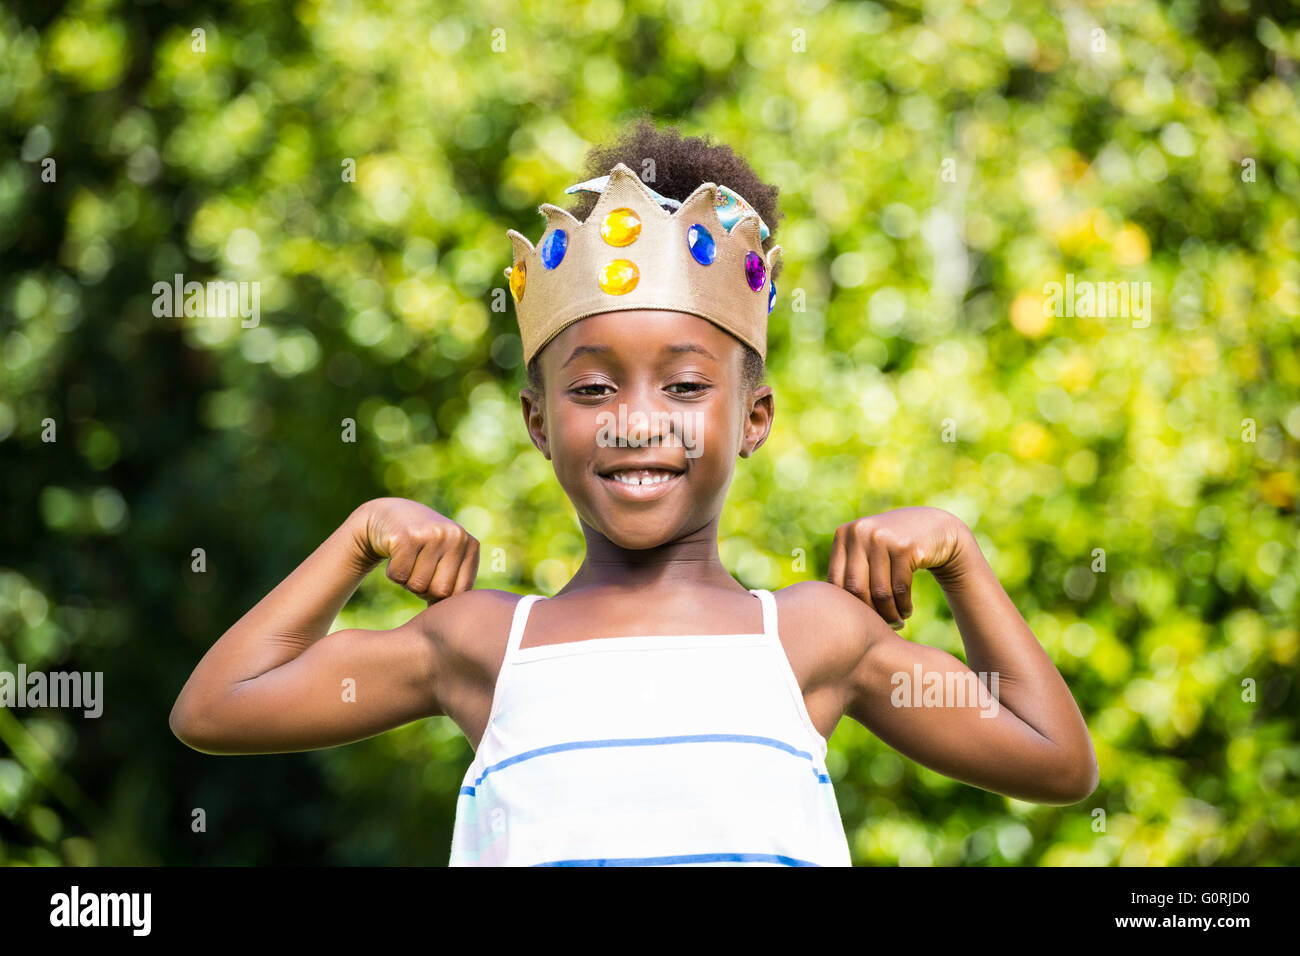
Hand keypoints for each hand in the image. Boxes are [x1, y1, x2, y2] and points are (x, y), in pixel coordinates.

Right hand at [352, 497, 479, 602]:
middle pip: (439, 591)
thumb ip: (457, 583)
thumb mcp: (447, 559)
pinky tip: (396, 555)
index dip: (441, 595)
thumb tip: (455, 619)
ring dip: (407, 581)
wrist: (389, 516)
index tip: (433, 580)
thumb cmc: (422, 547)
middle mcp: (456, 536)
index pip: (460, 592)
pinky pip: (399, 576)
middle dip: (424, 590)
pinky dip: (393, 573)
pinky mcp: (406, 536)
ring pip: (417, 585)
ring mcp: (432, 533)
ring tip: (409, 561)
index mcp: (470, 544)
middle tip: (418, 571)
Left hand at [828, 507, 968, 628]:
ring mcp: (882, 537)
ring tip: (896, 622)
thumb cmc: (892, 548)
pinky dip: (904, 606)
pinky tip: (906, 612)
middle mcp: (860, 532)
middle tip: (882, 627)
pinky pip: (901, 589)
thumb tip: (831, 612)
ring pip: (880, 592)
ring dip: (890, 614)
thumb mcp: (866, 550)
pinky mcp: (906, 547)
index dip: (848, 607)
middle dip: (870, 614)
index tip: (861, 621)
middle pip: (856, 589)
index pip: (836, 581)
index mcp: (844, 535)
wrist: (934, 527)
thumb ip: (848, 572)